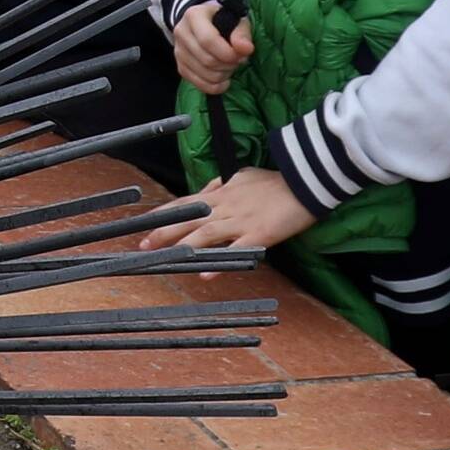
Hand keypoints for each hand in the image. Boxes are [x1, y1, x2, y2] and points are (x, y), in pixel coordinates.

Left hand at [140, 165, 309, 251]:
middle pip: (189, 220)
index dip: (164, 214)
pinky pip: (235, 250)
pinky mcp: (259, 235)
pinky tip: (204, 274)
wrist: (306, 181)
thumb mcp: (244, 176)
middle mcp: (226, 206)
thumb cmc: (275, 180)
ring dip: (182, 247)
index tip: (143, 223)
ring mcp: (241, 221)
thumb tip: (211, 188)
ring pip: (205, 234)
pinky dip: (219, 262)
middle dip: (164, 233)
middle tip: (143, 246)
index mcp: (222, 193)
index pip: (185, 203)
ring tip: (164, 258)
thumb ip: (225, 184)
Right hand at [168, 0, 253, 95]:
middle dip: (228, 65)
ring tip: (231, 66)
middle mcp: (181, 32)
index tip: (242, 55)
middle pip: (206, 59)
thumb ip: (242, 34)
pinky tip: (224, 79)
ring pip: (204, 74)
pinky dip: (215, 86)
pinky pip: (199, 84)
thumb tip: (246, 49)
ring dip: (224, 75)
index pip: (208, 40)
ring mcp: (178, 51)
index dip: (227, 53)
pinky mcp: (180, 67)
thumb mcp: (236, 20)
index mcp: (194, 16)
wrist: (203, 23)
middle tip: (239, 60)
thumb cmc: (223, 20)